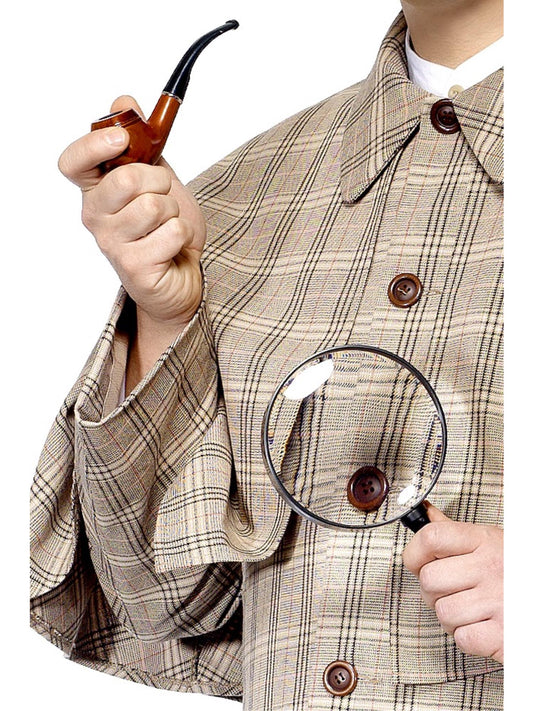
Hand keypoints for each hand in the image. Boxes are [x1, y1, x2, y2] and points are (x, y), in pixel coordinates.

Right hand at [58, 95, 205, 328]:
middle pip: (126, 179)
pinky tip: (172, 247)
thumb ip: (142, 144)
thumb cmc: (166, 228)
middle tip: (163, 196)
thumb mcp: (157, 178)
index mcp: (96, 191)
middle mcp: (96, 217)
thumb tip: (124, 101)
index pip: (73, 162)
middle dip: (159, 181)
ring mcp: (112, 245)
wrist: (183, 275)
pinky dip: (182, 235)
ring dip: (173, 211)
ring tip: (167, 226)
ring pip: (154, 205)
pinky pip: (171, 232)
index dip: (94, 145)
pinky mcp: (134, 268)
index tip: (121, 137)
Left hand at [402, 503, 502, 663]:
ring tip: (471, 610)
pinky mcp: (505, 635)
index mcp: (484, 541)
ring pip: (442, 612)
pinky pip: (463, 638)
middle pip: (429, 580)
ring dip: (452, 617)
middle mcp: (490, 568)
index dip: (415, 552)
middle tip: (452, 592)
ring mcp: (498, 601)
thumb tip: (425, 514)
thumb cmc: (517, 571)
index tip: (418, 561)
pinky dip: (469, 638)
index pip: (431, 537)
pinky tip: (483, 626)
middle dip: (433, 592)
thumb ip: (455, 533)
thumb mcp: (491, 541)